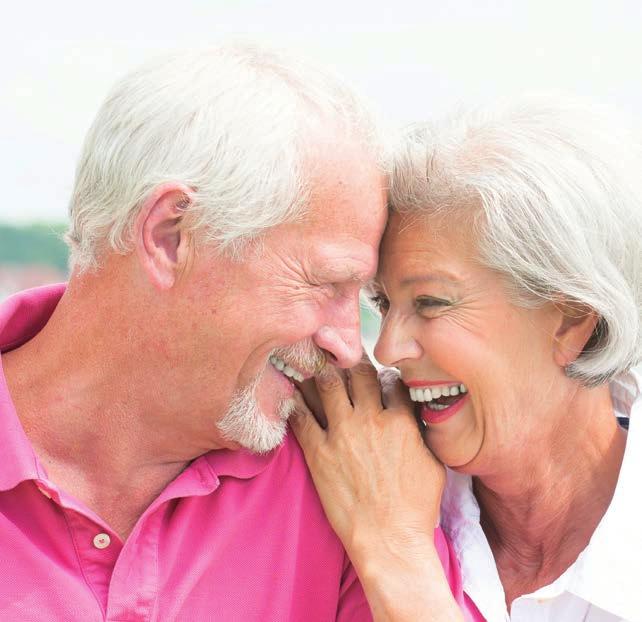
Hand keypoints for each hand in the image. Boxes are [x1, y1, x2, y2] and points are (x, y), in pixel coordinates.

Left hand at [291, 356, 461, 620]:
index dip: (384, 373)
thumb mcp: (433, 464)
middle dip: (352, 364)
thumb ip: (421, 431)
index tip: (377, 375)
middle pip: (358, 373)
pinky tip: (293, 398)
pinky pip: (301, 417)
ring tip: (317, 371)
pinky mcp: (318, 452)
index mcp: (401, 421)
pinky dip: (296, 404)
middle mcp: (370, 420)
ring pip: (327, 385)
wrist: (389, 541)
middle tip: (344, 362)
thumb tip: (415, 413)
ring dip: (322, 375)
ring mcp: (342, 434)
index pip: (391, 379)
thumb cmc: (416, 508)